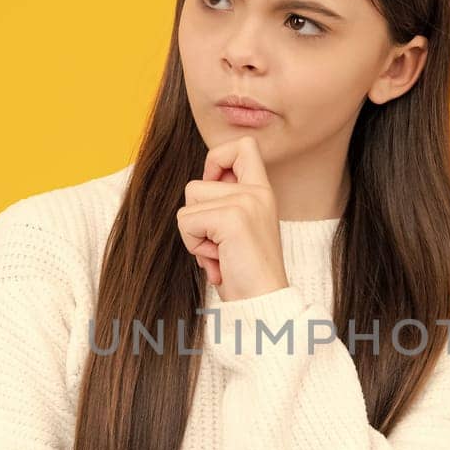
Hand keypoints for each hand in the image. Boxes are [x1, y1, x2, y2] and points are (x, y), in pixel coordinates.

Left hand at [176, 136, 289, 301]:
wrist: (262, 303)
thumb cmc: (244, 274)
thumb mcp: (238, 230)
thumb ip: (225, 203)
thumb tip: (199, 187)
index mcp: (263, 192)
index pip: (243, 146)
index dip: (217, 158)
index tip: (214, 186)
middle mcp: (257, 192)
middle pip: (196, 184)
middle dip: (196, 218)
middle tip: (220, 245)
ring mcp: (246, 202)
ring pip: (188, 203)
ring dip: (194, 234)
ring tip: (220, 253)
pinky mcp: (232, 218)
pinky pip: (186, 222)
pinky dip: (194, 245)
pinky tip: (218, 260)